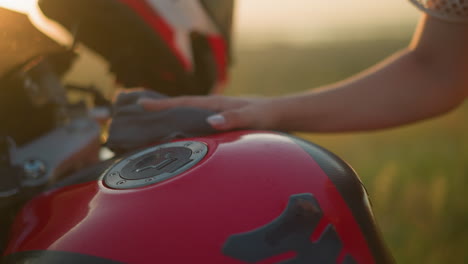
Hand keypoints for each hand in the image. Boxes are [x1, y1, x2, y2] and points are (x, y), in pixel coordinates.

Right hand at [138, 95, 275, 130]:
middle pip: (181, 107)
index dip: (163, 105)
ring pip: (187, 114)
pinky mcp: (221, 121)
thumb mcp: (252, 117)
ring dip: (170, 117)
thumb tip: (211, 121)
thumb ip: (233, 118)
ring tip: (150, 123)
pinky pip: (196, 122)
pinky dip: (184, 124)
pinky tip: (179, 133)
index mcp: (216, 104)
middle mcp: (213, 107)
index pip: (184, 102)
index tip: (141, 104)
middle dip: (159, 109)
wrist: (280, 114)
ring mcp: (216, 114)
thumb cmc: (267, 115)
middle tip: (136, 111)